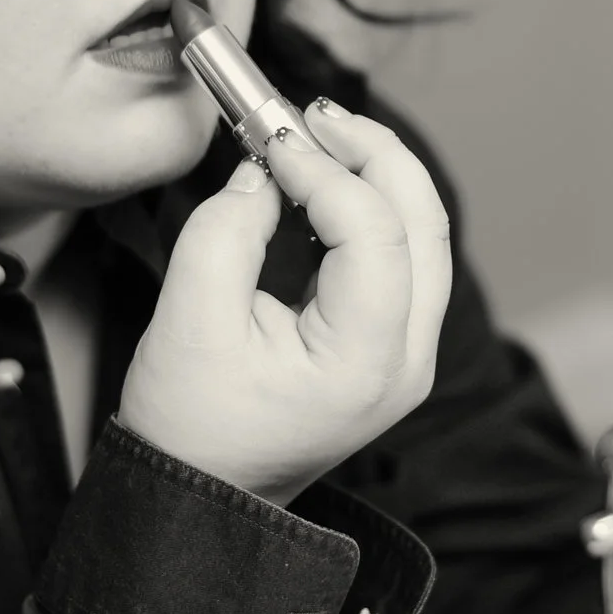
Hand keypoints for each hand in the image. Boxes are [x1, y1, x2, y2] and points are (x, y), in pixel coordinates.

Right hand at [118, 102, 449, 506]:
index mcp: (365, 363)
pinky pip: (404, 258)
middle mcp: (407, 361)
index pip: (374, 234)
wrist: (201, 497)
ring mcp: (409, 357)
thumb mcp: (188, 317)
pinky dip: (372, 207)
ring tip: (317, 136)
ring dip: (377, 174)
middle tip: (310, 116)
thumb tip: (267, 166)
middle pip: (423, 223)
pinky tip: (324, 181)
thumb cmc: (190, 425)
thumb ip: (227, 227)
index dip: (325, 170)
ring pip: (424, 236)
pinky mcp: (392, 347)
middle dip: (372, 154)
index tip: (269, 135)